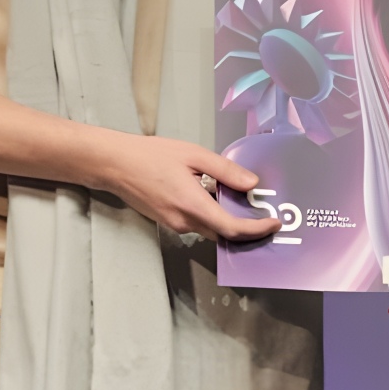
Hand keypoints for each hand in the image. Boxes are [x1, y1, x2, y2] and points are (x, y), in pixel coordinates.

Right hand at [101, 132, 280, 241]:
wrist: (115, 165)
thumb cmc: (151, 155)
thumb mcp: (193, 155)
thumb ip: (224, 171)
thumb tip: (252, 184)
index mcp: (192, 204)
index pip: (231, 228)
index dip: (256, 230)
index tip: (273, 224)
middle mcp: (184, 221)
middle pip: (223, 234)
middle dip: (248, 229)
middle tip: (266, 213)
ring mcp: (175, 224)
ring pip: (211, 229)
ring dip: (230, 221)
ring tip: (247, 202)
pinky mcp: (169, 222)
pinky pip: (198, 223)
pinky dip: (214, 215)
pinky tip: (220, 197)